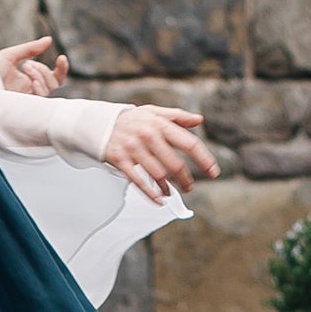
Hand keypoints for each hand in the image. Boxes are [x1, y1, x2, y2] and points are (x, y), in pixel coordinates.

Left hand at [0, 35, 68, 96]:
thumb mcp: (11, 55)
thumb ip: (31, 48)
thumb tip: (49, 39)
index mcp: (28, 80)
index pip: (51, 77)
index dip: (61, 69)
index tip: (61, 58)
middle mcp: (30, 91)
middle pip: (53, 83)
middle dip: (43, 71)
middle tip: (27, 65)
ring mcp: (29, 99)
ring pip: (48, 89)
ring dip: (40, 76)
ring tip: (25, 69)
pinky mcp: (26, 107)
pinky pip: (42, 99)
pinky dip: (40, 88)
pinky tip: (32, 83)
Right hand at [102, 106, 218, 203]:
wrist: (98, 122)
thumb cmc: (130, 119)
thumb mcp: (154, 112)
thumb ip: (177, 116)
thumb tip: (199, 120)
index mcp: (160, 124)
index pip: (188, 143)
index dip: (203, 159)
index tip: (212, 172)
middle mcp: (148, 136)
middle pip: (174, 163)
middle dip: (185, 179)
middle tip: (189, 187)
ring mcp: (133, 148)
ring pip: (158, 174)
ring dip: (168, 188)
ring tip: (171, 192)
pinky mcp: (120, 160)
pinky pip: (138, 180)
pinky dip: (150, 193)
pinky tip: (159, 200)